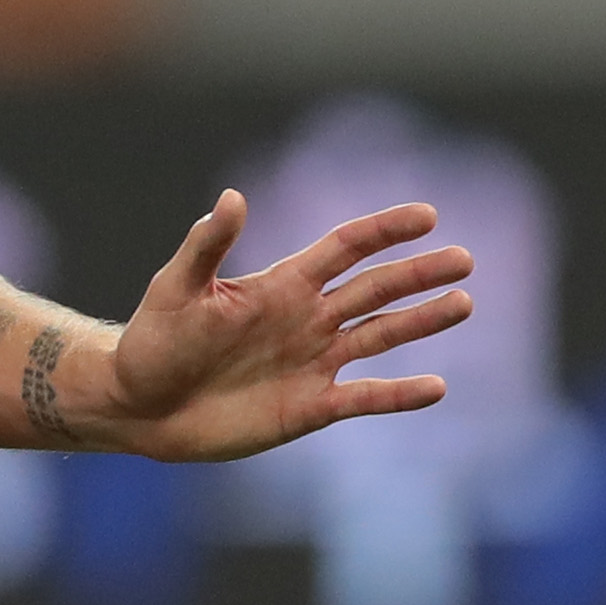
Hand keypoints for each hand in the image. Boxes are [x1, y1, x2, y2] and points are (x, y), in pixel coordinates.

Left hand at [101, 191, 470, 461]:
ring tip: (463, 303)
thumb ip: (207, 245)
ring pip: (381, 336)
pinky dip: (401, 394)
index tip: (427, 215)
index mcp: (282, 283)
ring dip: (422, 321)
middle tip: (465, 259)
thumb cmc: (153, 340)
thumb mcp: (176, 287)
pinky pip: (365, 397)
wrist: (140, 405)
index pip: (345, 248)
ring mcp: (312, 362)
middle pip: (376, 288)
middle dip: (419, 273)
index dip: (385, 230)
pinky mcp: (310, 407)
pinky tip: (437, 386)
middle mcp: (307, 318)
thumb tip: (232, 197)